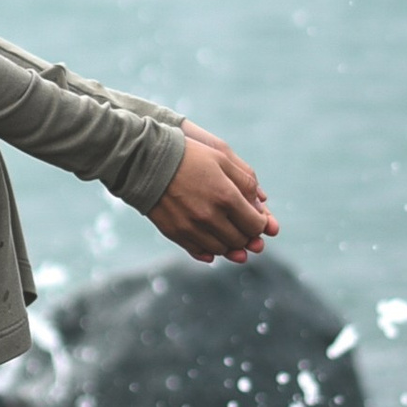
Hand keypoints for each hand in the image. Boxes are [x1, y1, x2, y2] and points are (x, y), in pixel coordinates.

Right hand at [148, 124, 277, 265]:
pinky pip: (199, 251)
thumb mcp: (222, 157)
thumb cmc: (188, 155)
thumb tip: (261, 204)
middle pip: (240, 240)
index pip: (255, 225)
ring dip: (230, 244)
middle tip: (245, 227)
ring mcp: (191, 228)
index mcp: (226, 197)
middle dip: (247, 236)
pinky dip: (210, 251)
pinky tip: (213, 244)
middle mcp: (210, 217)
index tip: (258, 219)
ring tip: (229, 233)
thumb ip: (245, 180)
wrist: (146, 161)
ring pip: (221, 249)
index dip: (261, 224)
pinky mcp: (175, 233)